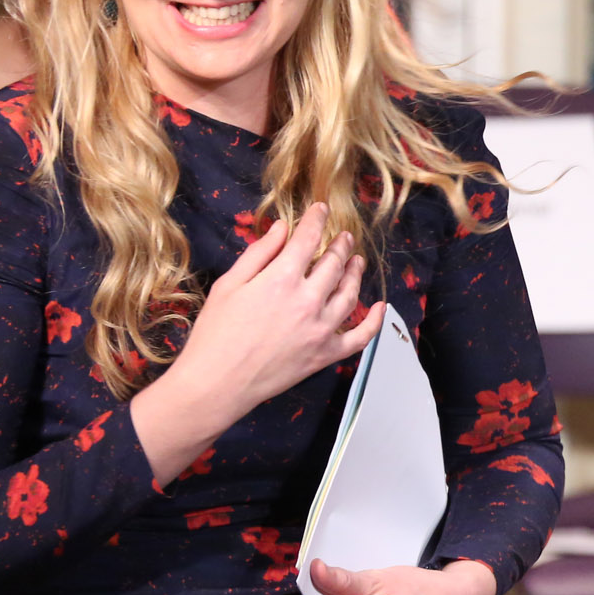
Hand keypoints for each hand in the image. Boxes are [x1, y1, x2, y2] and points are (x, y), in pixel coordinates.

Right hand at [130, 204, 382, 485]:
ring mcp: (321, 329)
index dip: (317, 220)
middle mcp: (308, 301)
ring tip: (357, 261)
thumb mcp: (229, 285)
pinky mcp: (326, 354)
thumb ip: (259, 253)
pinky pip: (360, 337)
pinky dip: (374, 321)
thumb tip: (282, 228)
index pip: (308, 239)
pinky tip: (379, 306)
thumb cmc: (215, 333)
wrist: (215, 384)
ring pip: (350, 293)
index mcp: (281, 279)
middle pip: (333, 264)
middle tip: (344, 238)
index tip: (321, 210)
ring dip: (355, 273)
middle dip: (340, 246)